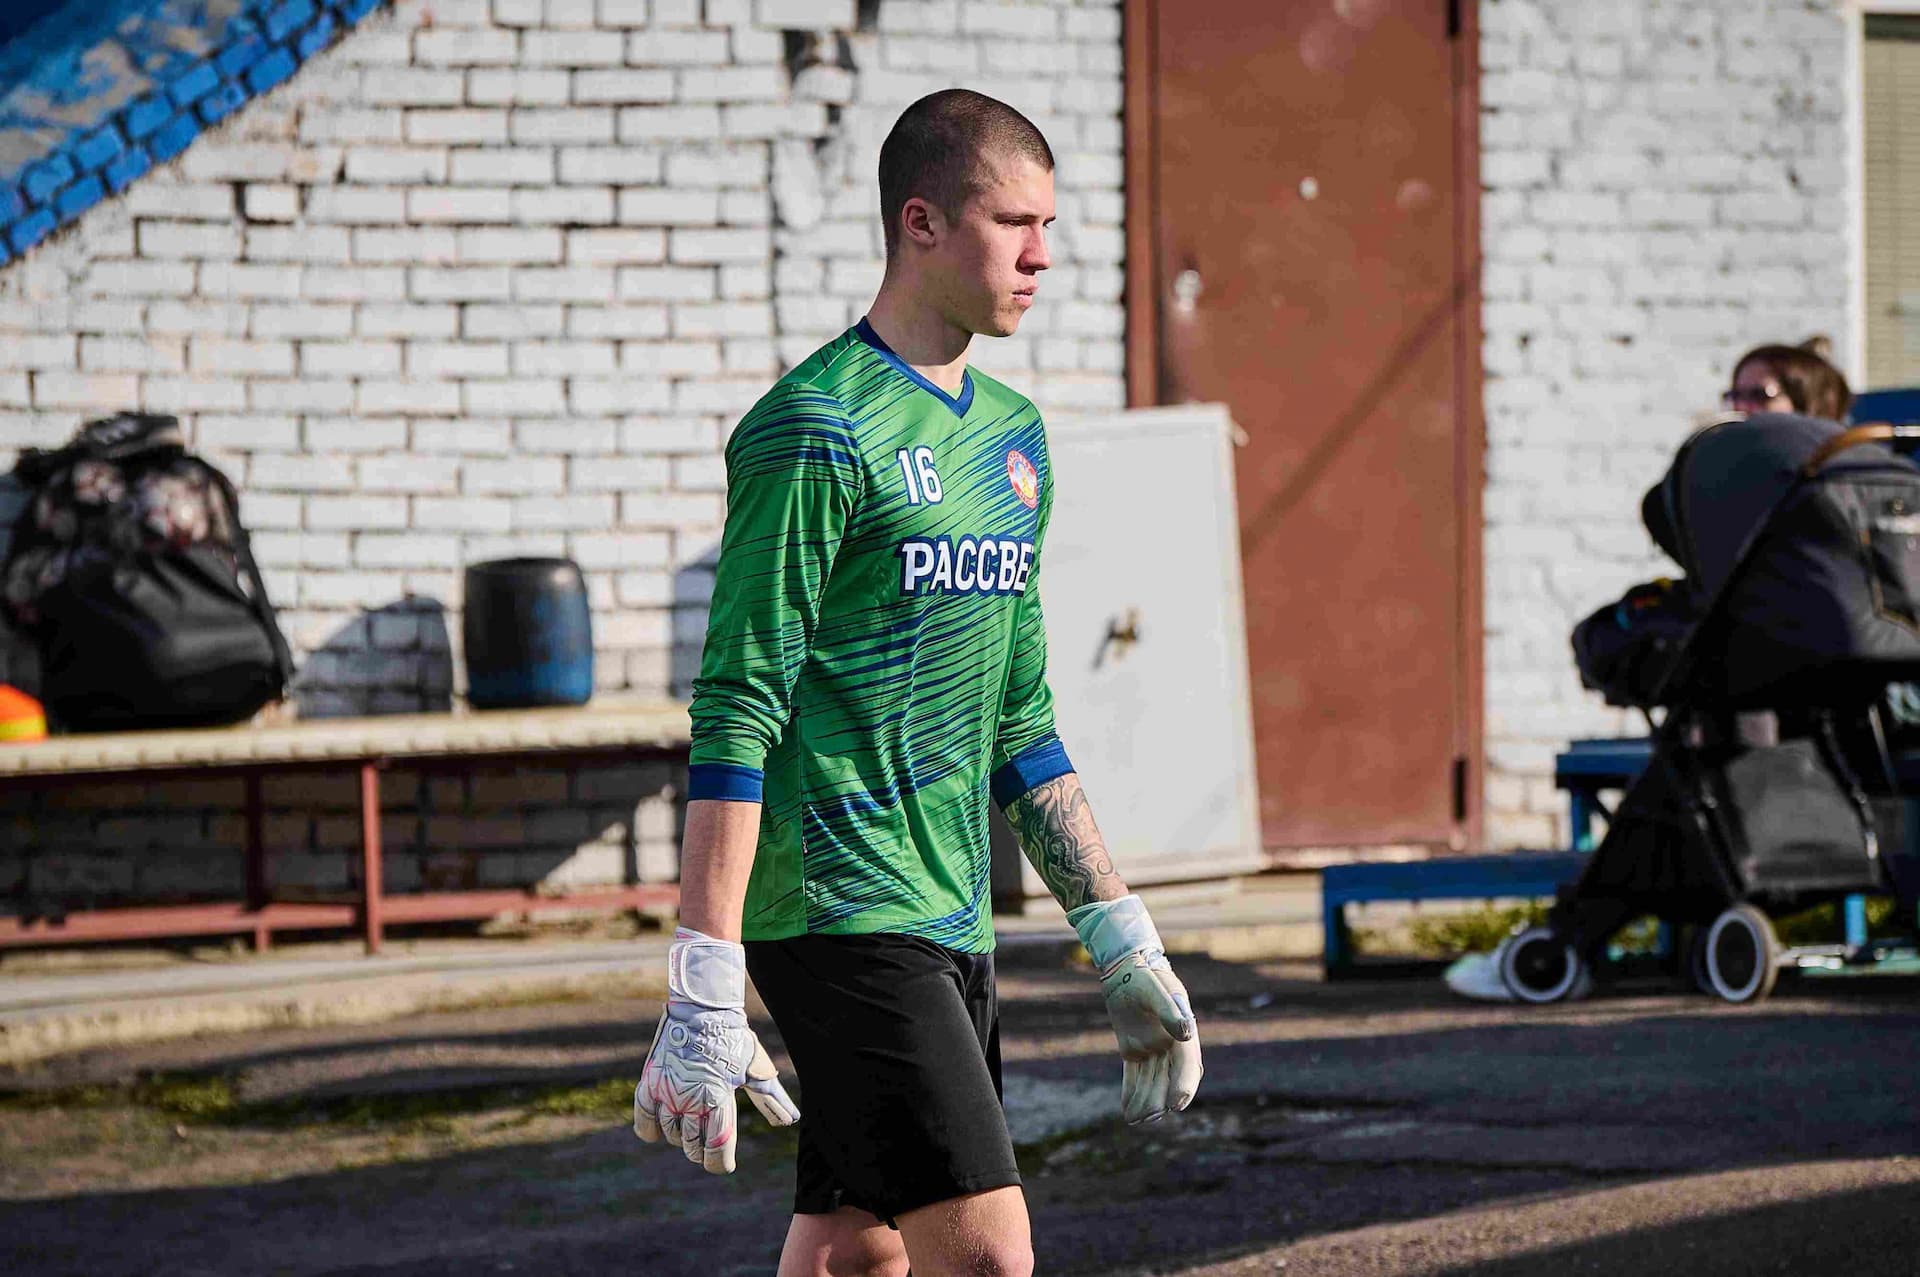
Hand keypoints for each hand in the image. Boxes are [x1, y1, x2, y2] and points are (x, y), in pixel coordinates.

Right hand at [633, 928, 799, 1173]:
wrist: (702, 1009)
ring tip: (692, 1122)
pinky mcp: (650, 1083)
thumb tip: (789, 1121)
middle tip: (709, 1140)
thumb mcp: (754, 1069)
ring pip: (672, 1135)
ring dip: (682, 1136)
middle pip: (693, 1148)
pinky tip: (662, 1128)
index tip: (725, 1165)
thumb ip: (771, 1099)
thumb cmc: (733, 1039)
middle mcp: (690, 1100)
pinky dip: (652, 1130)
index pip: (717, 1149)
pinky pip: (645, 1122)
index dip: (721, 1163)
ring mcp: (667, 1093)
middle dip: (703, 1150)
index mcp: (718, 1099)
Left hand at [1068, 895, 1203, 1123]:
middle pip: (1169, 1078)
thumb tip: (1186, 1032)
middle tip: (1151, 1117)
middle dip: (1161, 1099)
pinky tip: (1127, 1112)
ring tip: (1136, 1120)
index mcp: (1182, 1031)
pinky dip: (1131, 1093)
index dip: (1184, 1083)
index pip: (1187, 1063)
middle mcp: (1170, 1043)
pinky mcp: (1134, 1050)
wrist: (1126, 968)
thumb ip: (1169, 1010)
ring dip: (1146, 1101)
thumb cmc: (1144, 975)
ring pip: (1151, 1081)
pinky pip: (1135, 1076)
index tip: (1177, 1102)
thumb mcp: (1155, 989)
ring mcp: (1152, 1048)